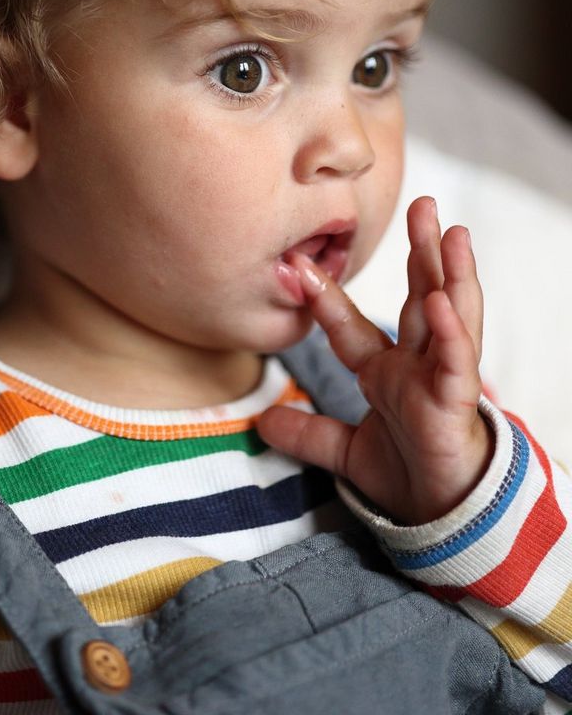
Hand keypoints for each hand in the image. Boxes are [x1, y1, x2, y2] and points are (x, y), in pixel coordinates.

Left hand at [257, 196, 493, 524]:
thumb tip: (262, 421)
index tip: (296, 263)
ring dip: (449, 271)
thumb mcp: (345, 449)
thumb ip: (309, 433)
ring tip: (450, 231)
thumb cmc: (406, 472)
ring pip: (448, 314)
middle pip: (419, 295)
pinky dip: (450, 331)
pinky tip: (440, 299)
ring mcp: (439, 377)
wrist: (440, 515)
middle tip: (423, 204)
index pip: (350, 324)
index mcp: (386, 368)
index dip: (325, 295)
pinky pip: (457, 360)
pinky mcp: (456, 401)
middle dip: (421, 251)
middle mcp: (417, 362)